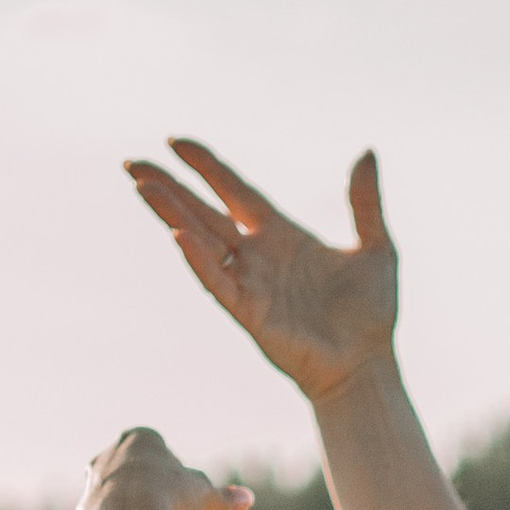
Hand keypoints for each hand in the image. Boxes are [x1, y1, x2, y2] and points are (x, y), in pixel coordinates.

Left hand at [71, 427, 253, 509]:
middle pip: (143, 487)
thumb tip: (246, 499)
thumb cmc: (165, 500)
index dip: (181, 481)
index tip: (191, 502)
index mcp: (137, 440)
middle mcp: (107, 460)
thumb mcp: (203, 497)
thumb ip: (222, 499)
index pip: (162, 456)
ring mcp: (92, 492)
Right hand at [125, 139, 397, 404]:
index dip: (207, 167)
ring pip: (201, 241)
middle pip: (203, 212)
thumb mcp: (377, 248)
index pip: (234, 190)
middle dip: (169, 188)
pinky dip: (199, 260)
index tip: (176, 142)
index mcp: (281, 234)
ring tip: (142, 188)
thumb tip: (367, 152)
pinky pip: (218, 282)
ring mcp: (250, 283)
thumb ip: (365, 202)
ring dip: (171, 214)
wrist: (368, 367)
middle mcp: (257, 255)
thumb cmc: (372, 314)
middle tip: (133, 164)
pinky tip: (179, 236)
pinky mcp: (250, 313)